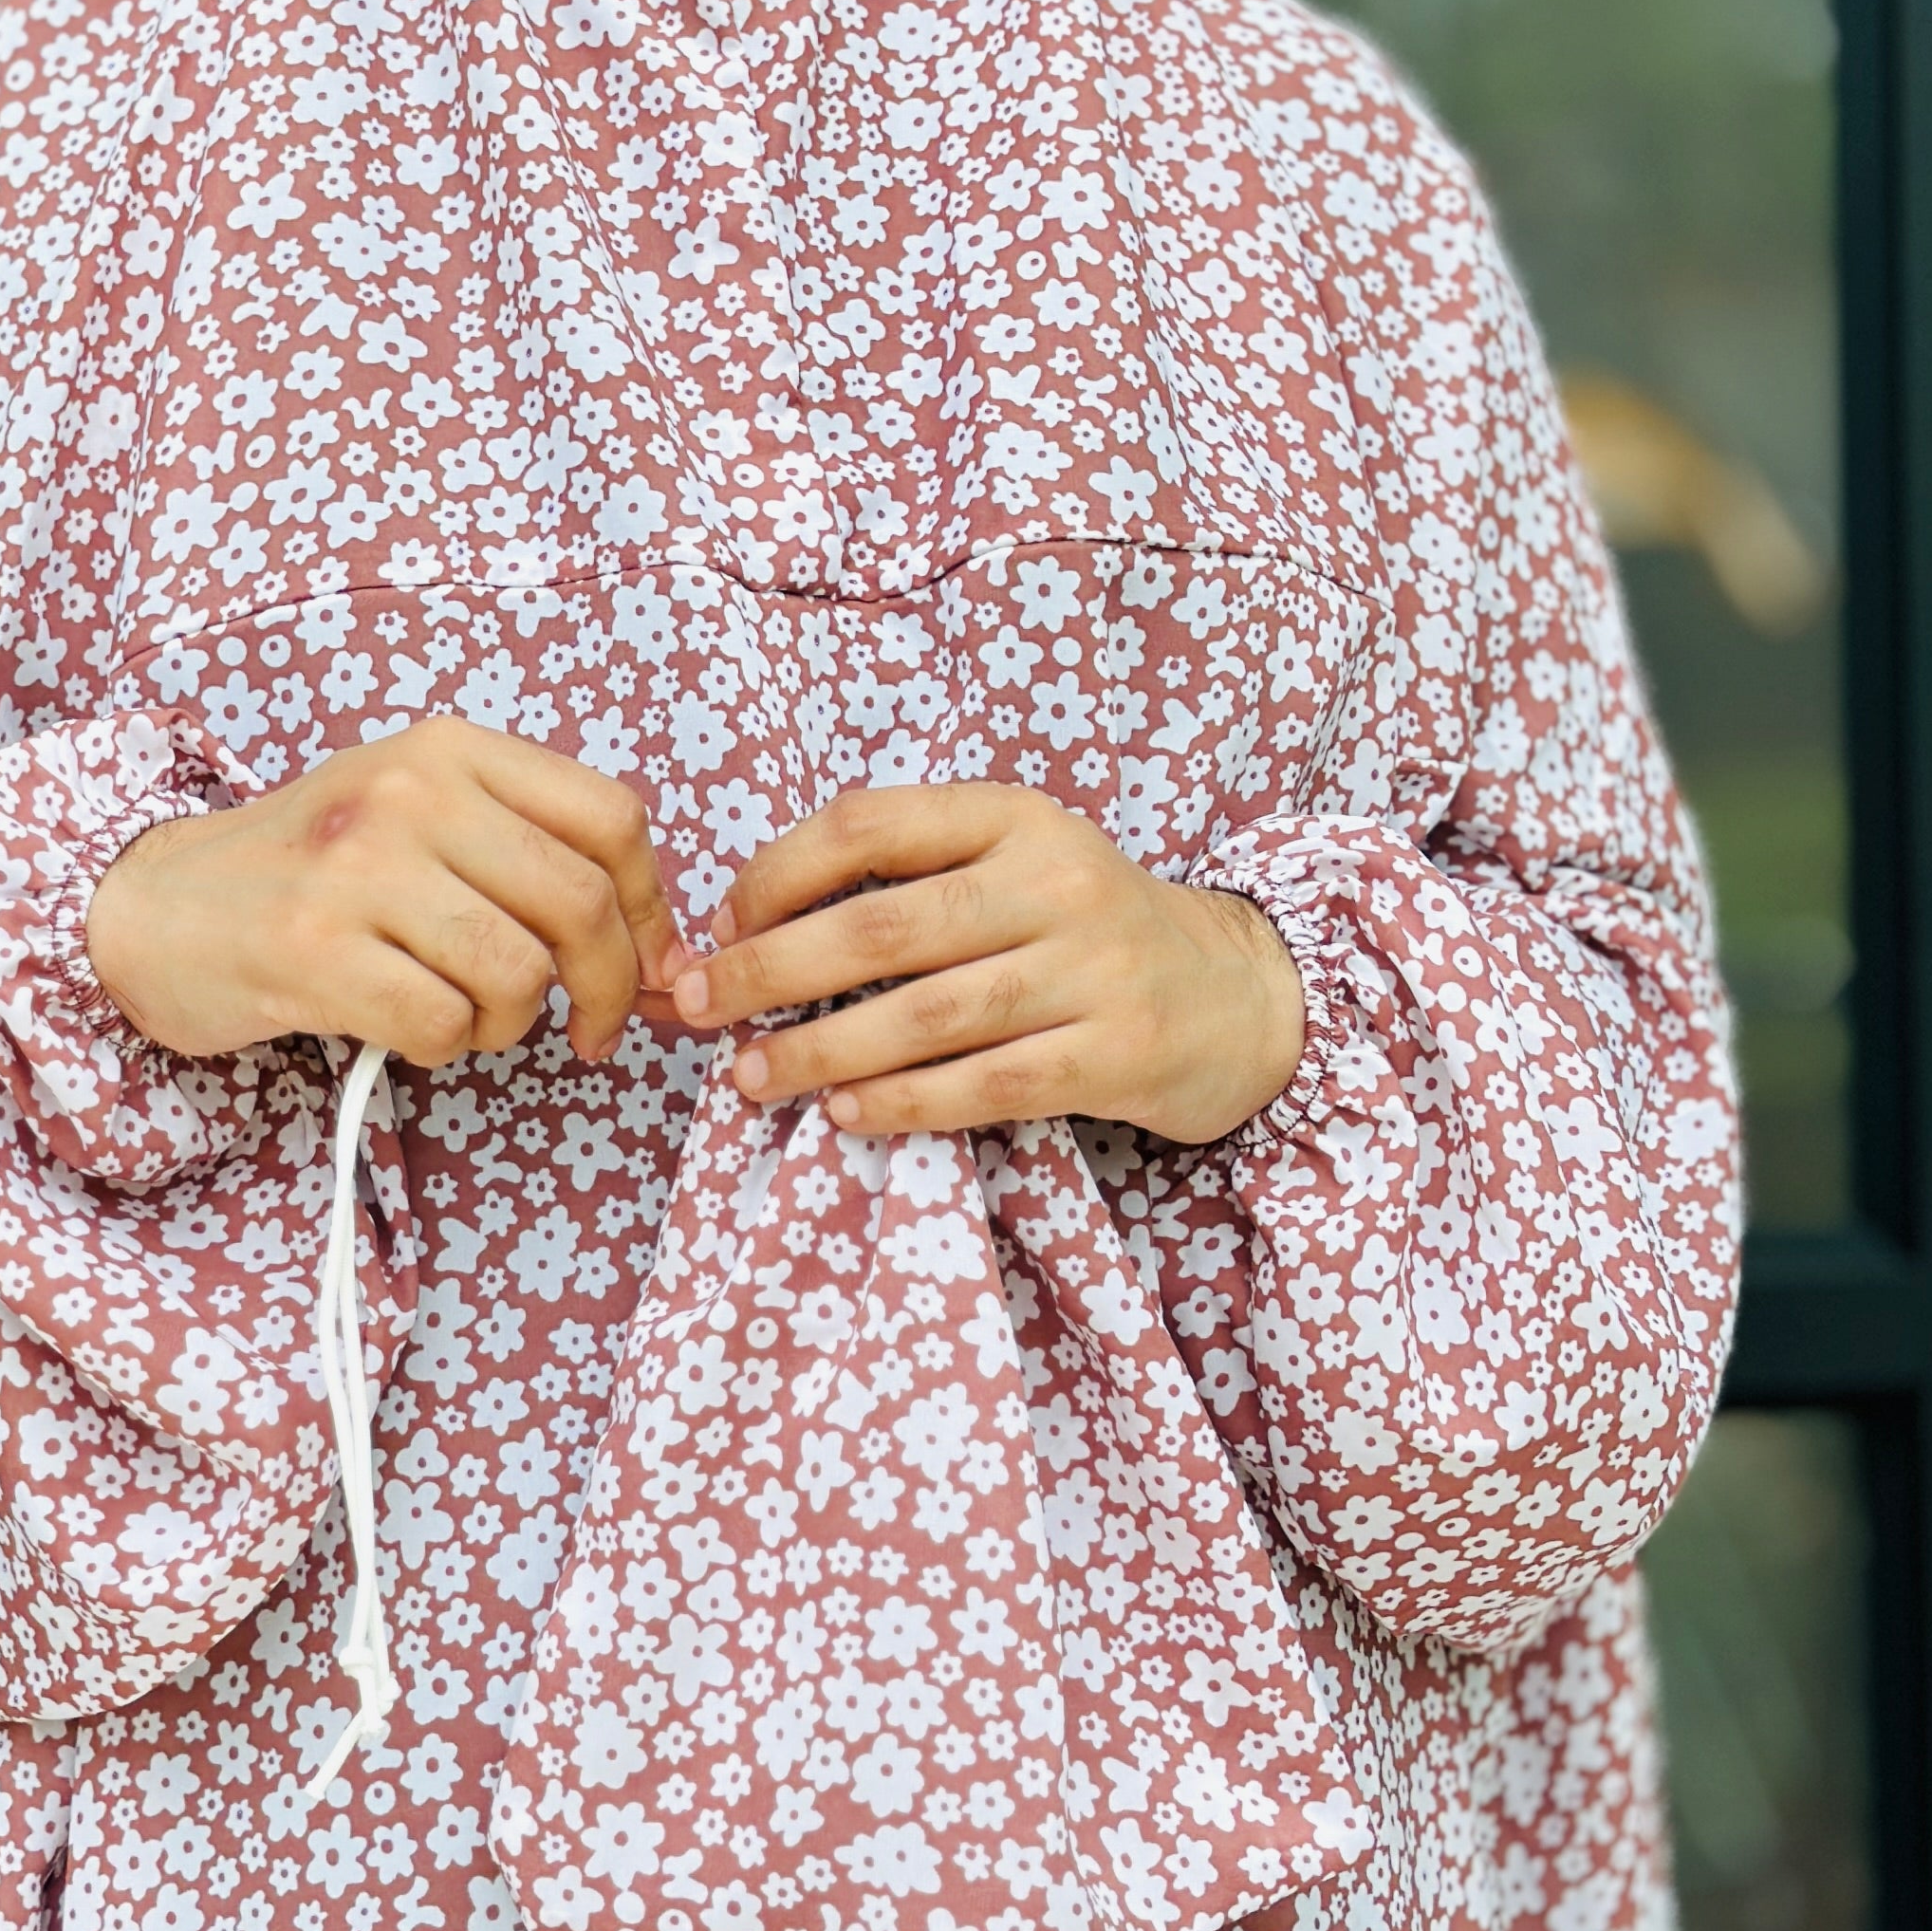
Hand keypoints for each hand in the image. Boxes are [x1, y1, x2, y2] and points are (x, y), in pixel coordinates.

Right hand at [85, 719, 685, 1071]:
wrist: (157, 905)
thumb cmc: (310, 872)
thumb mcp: (416, 816)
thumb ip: (524, 852)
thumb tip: (656, 949)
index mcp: (449, 750)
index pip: (611, 820)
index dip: (648, 911)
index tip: (644, 966)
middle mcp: (409, 792)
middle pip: (578, 904)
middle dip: (607, 988)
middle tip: (588, 1029)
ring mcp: (357, 868)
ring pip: (517, 974)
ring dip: (510, 1023)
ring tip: (463, 1015)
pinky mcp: (312, 949)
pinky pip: (443, 1024)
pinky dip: (445, 1048)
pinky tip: (407, 1028)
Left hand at [667, 782, 1303, 1142]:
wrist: (1235, 993)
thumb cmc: (1084, 930)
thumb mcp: (1013, 864)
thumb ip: (908, 881)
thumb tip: (745, 930)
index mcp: (1013, 816)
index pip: (867, 825)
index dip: (775, 877)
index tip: (719, 928)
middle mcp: (1055, 882)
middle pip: (882, 928)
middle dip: (767, 971)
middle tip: (696, 1007)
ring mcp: (1092, 970)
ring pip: (926, 1016)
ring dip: (820, 1051)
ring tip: (749, 1076)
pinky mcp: (1115, 1054)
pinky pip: (986, 1085)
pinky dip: (904, 1102)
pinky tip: (843, 1114)